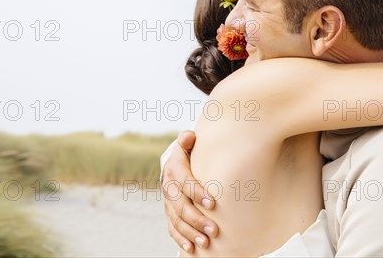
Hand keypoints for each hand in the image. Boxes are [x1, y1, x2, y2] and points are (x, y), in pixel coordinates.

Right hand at [163, 130, 218, 252]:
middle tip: (214, 229)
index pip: (185, 183)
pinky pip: (172, 229)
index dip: (197, 193)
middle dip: (197, 219)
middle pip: (181, 207)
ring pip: (177, 221)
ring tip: (205, 242)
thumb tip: (190, 136)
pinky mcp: (169, 214)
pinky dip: (180, 239)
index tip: (213, 203)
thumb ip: (187, 140)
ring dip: (191, 233)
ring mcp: (168, 203)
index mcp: (174, 170)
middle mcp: (169, 188)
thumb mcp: (187, 145)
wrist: (175, 164)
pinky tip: (190, 248)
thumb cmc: (188, 155)